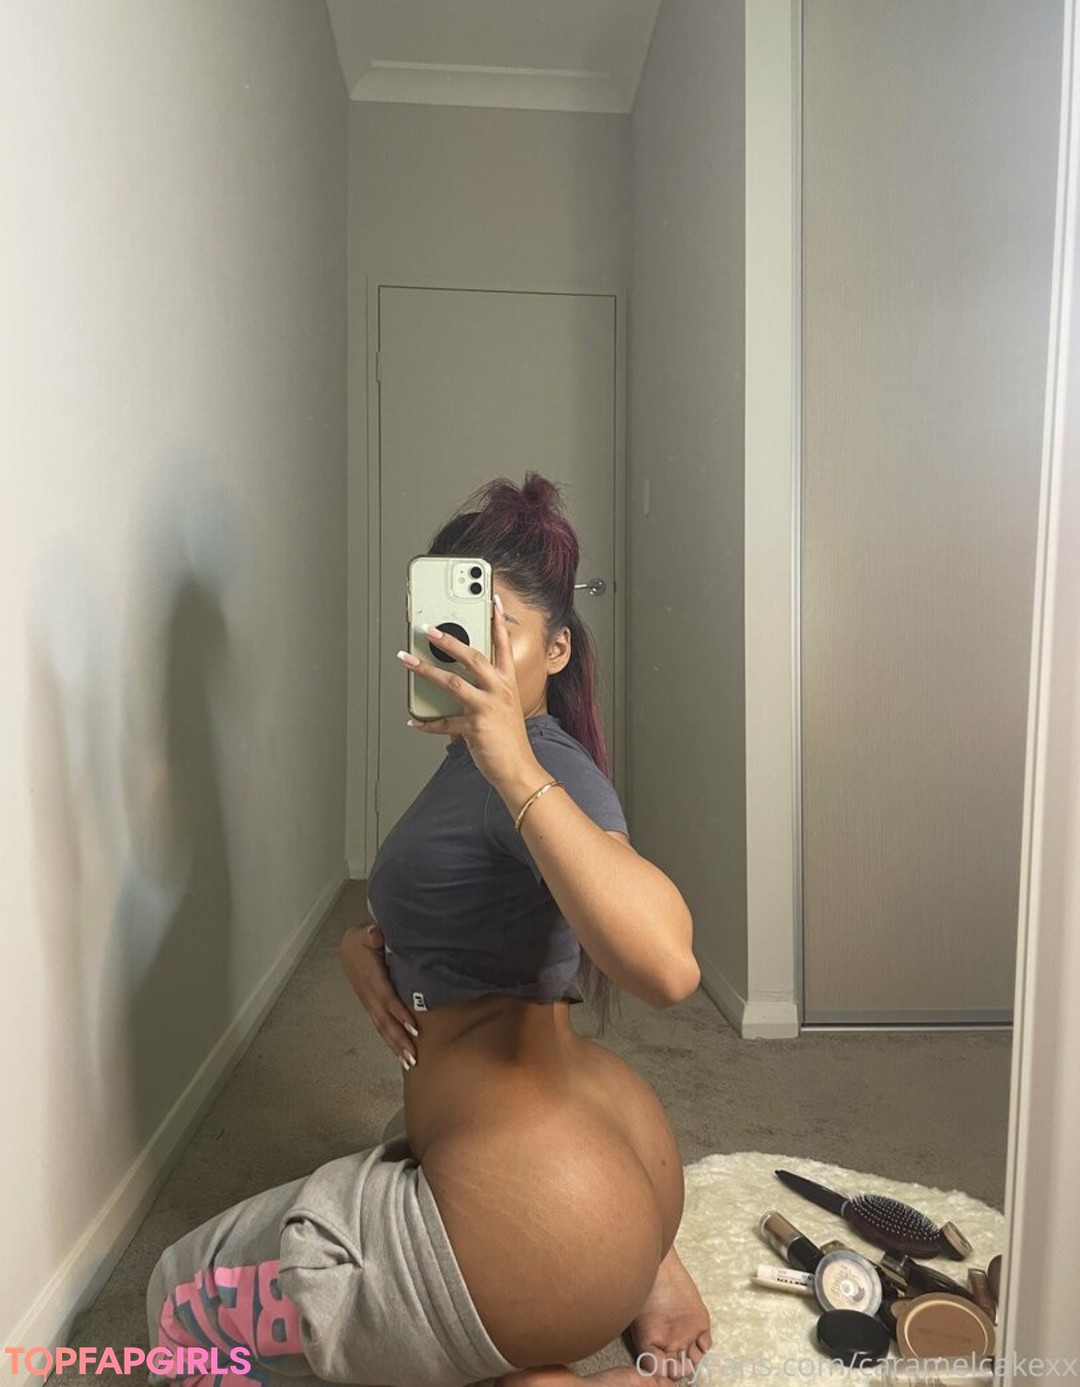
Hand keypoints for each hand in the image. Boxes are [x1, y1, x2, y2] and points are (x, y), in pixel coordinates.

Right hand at [339, 924, 419, 1071]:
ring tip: (409, 1062)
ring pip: (382, 1027)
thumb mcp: (365, 933)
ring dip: (395, 1045)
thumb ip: (371, 935)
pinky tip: (400, 1053)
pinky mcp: (371, 1006)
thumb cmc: (362, 940)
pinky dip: (391, 1040)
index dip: (399, 1013)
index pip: (387, 998)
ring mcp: (369, 1003)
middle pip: (384, 1020)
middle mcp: (369, 994)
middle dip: (399, 1039)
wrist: (349, 947)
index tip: (414, 1027)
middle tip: (412, 1057)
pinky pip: (381, 1025)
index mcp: (371, 977)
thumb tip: (374, 935)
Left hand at [398, 592, 539, 793]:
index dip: (498, 621)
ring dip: (425, 670)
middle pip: (471, 656)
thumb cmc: (509, 740)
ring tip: (407, 661)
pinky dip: (426, 723)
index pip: (502, 645)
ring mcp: (486, 707)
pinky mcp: (473, 726)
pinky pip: (443, 722)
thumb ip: (485, 690)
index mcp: (507, 683)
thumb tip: (457, 680)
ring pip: (451, 681)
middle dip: (448, 640)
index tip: (492, 600)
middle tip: (429, 629)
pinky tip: (414, 722)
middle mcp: (498, 690)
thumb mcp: (503, 708)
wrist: (518, 769)